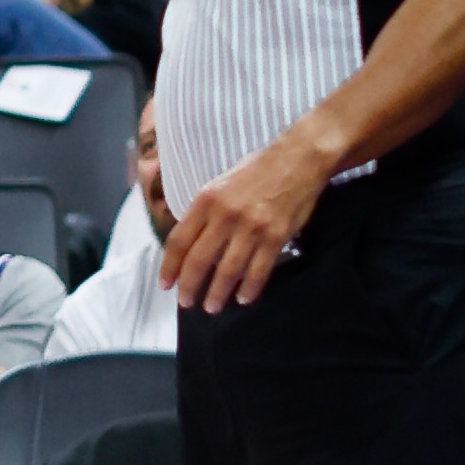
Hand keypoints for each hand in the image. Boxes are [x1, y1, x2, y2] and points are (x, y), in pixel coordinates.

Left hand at [160, 128, 329, 308]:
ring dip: (217, 293)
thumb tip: (189, 241)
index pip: (179, 241)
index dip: (169, 266)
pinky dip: (249, 288)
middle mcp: (224, 215)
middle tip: (186, 303)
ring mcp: (251, 227)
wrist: (299, 158)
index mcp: (205, 200)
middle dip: (189, 286)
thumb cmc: (257, 170)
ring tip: (212, 306)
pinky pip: (259, 270)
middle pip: (199, 260)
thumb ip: (204, 212)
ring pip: (228, 270)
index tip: (166, 284)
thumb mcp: (219, 184)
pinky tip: (243, 298)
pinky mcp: (276, 235)